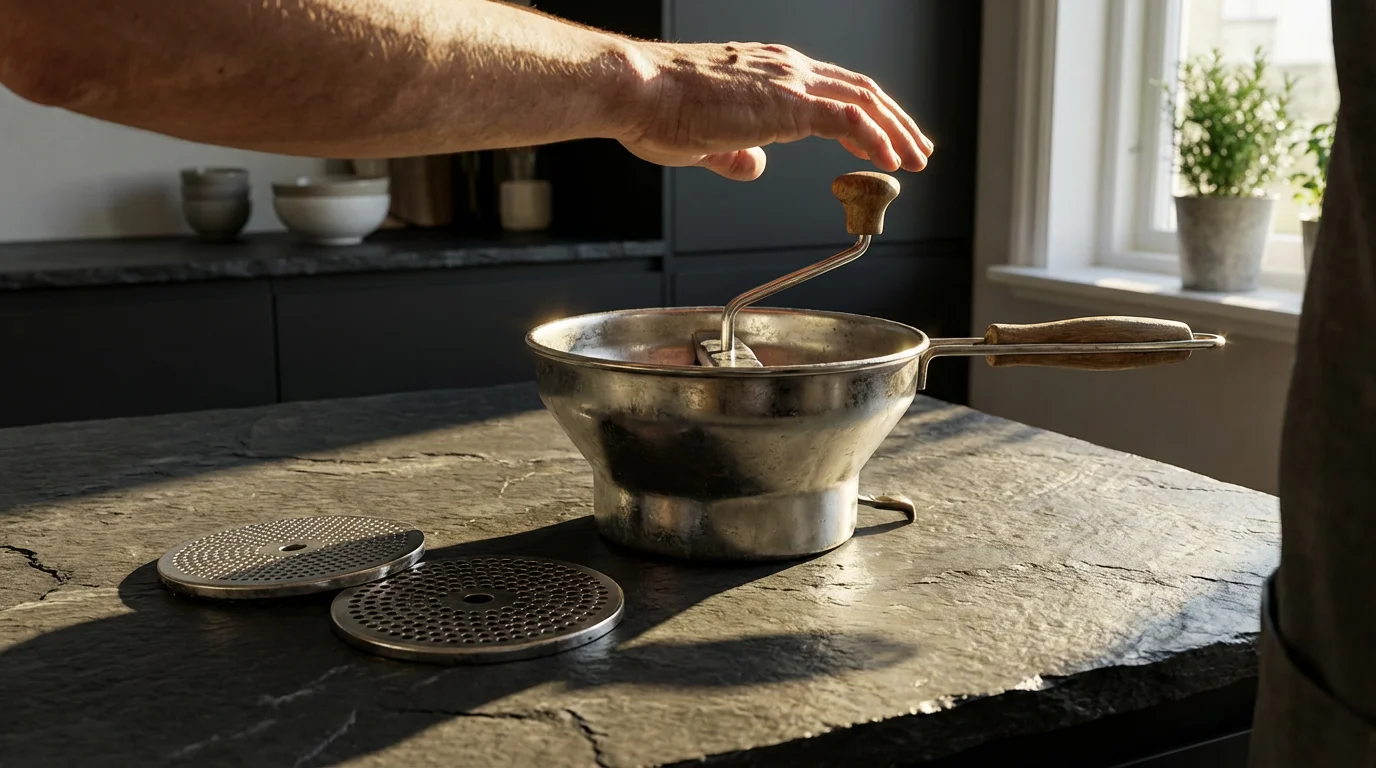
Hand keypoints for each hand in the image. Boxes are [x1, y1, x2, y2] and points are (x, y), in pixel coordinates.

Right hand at [617, 41, 933, 180]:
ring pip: (863, 101)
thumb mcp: (705, 140)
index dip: (866, 116)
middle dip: (895, 122)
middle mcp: (785, 69)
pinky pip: (847, 119)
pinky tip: (890, 160)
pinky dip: (875, 138)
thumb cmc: (656, 110)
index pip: (833, 89)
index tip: (885, 141)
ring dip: (896, 131)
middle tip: (917, 148)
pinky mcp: (787, 103)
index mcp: (768, 72)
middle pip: (859, 90)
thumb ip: (735, 153)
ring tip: (916, 157)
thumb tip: (756, 166)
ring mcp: (789, 82)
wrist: (635, 91)